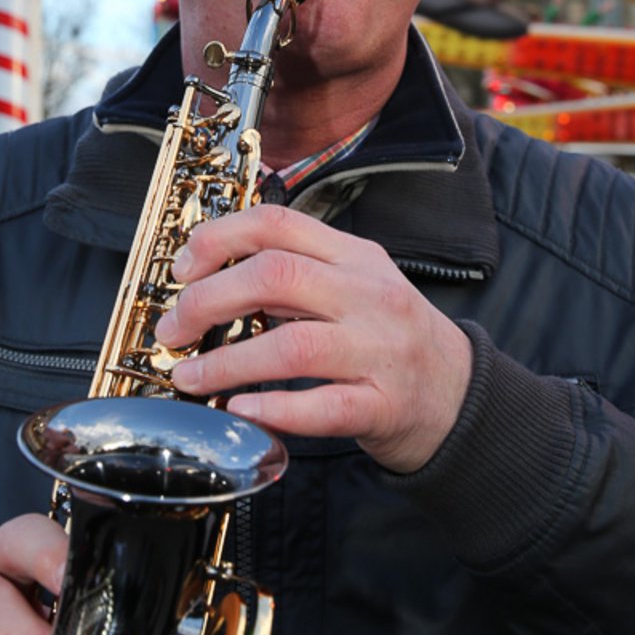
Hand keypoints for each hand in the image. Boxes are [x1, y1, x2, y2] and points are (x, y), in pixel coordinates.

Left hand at [156, 203, 472, 472]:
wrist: (460, 395)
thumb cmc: (389, 338)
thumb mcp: (353, 285)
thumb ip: (295, 274)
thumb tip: (209, 278)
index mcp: (355, 257)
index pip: (278, 224)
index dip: (218, 240)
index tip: (182, 270)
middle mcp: (369, 295)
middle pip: (276, 277)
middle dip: (209, 301)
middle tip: (174, 331)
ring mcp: (380, 351)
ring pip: (293, 345)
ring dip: (227, 362)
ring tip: (189, 378)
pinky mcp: (384, 406)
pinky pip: (323, 406)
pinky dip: (275, 408)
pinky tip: (239, 410)